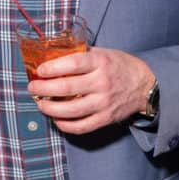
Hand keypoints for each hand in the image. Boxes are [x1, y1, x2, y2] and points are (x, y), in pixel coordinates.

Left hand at [30, 47, 154, 134]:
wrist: (145, 85)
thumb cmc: (120, 66)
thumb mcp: (104, 53)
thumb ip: (82, 55)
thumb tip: (54, 56)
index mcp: (100, 62)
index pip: (71, 64)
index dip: (51, 68)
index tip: (39, 71)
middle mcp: (102, 83)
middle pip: (66, 87)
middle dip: (43, 89)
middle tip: (32, 88)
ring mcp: (104, 103)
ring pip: (70, 110)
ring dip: (50, 108)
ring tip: (40, 104)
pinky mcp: (106, 118)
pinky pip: (81, 127)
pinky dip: (65, 125)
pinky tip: (56, 119)